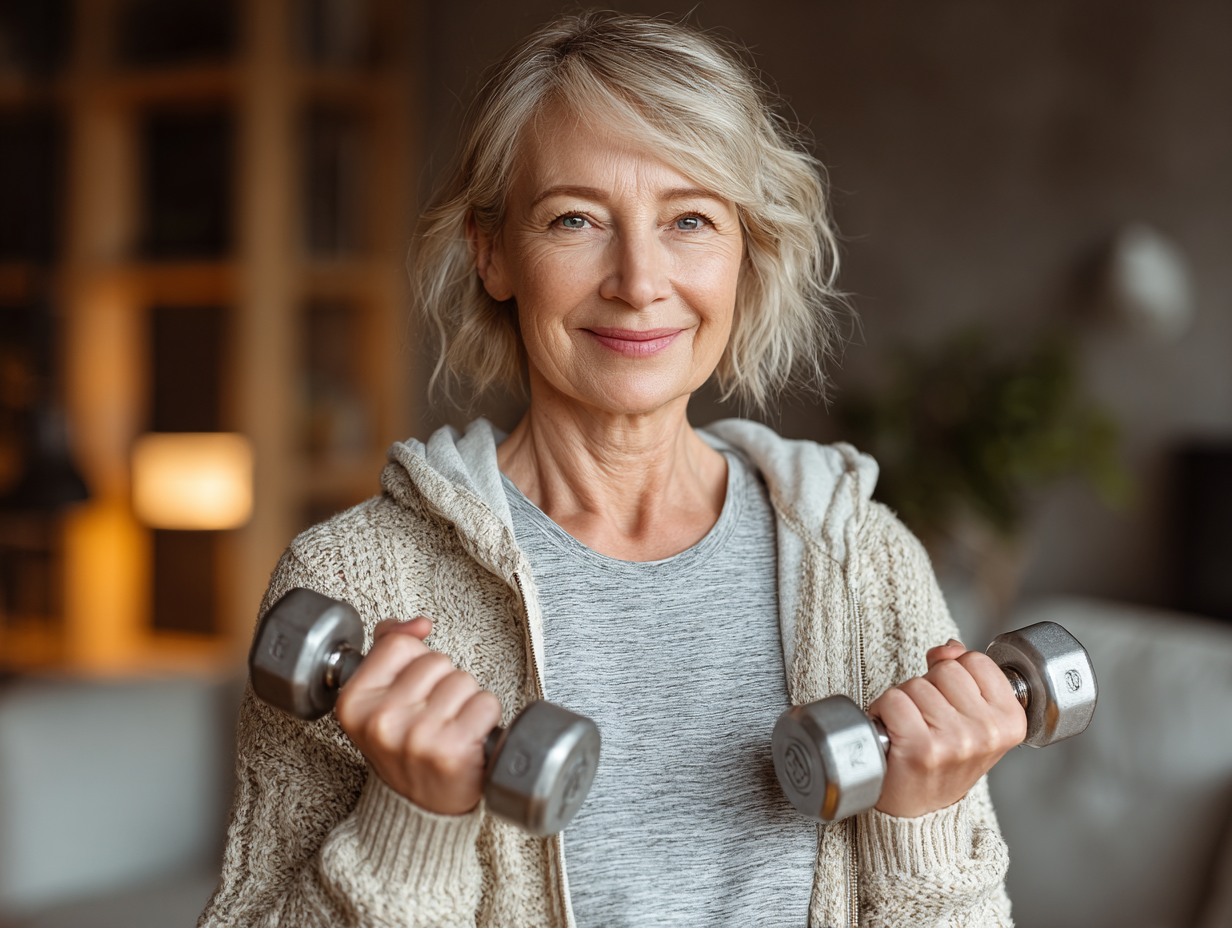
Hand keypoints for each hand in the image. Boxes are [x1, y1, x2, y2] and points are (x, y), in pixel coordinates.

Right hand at [334, 617, 502, 815]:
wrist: (419, 811)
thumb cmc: (404, 749)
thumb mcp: (379, 699)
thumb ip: (389, 648)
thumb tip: (419, 625)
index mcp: (355, 703)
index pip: (399, 645)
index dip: (415, 664)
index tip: (411, 693)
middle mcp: (382, 720)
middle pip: (437, 661)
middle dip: (443, 684)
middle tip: (432, 717)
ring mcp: (417, 736)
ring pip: (464, 680)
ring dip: (466, 702)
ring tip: (449, 728)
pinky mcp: (453, 749)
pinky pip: (486, 703)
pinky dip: (485, 718)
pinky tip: (468, 740)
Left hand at [868, 639, 1026, 818]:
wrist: (921, 813)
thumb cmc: (944, 760)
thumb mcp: (970, 718)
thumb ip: (965, 675)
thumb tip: (949, 649)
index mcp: (1010, 721)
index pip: (975, 661)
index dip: (953, 674)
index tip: (950, 702)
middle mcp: (987, 732)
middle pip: (945, 670)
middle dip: (928, 687)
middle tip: (926, 720)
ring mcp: (956, 741)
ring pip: (916, 684)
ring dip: (904, 702)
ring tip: (910, 729)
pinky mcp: (922, 748)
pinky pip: (894, 700)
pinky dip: (882, 711)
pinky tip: (892, 734)